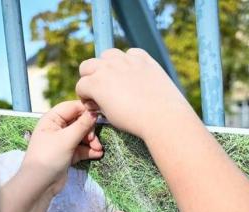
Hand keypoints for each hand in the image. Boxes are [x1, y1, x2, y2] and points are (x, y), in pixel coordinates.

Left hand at [21, 100, 102, 194]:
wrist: (39, 184)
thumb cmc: (48, 157)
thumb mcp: (66, 139)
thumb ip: (82, 125)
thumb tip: (94, 113)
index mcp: (52, 119)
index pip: (72, 107)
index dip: (85, 110)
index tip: (98, 116)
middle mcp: (56, 128)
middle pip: (79, 122)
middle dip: (90, 130)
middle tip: (94, 140)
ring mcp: (62, 142)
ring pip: (82, 136)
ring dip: (92, 142)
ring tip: (98, 149)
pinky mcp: (67, 154)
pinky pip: (81, 148)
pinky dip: (89, 151)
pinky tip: (98, 154)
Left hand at [76, 48, 194, 141]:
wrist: (164, 118)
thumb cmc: (166, 112)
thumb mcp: (160, 90)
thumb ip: (148, 85)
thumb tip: (142, 95)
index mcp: (142, 58)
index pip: (124, 55)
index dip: (118, 73)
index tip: (121, 88)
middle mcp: (124, 59)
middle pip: (103, 58)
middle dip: (101, 74)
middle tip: (105, 94)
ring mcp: (109, 69)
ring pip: (87, 67)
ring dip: (89, 82)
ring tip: (95, 101)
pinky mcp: (98, 83)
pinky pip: (81, 86)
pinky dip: (84, 97)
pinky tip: (94, 109)